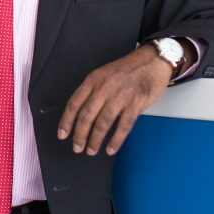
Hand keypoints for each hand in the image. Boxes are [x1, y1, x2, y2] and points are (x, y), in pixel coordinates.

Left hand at [57, 45, 172, 156]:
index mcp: (93, 80)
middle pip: (86, 116)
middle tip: (77, 147)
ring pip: (102, 124)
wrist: (151, 63)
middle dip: (80, 135)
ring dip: (95, 140)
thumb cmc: (126, 70)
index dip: (66, 121)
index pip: (74, 103)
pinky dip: (115, 141)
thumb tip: (81, 114)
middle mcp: (104, 88)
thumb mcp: (103, 74)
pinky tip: (110, 149)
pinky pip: (123, 127)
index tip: (62, 134)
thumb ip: (92, 92)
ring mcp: (120, 97)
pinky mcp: (135, 105)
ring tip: (91, 150)